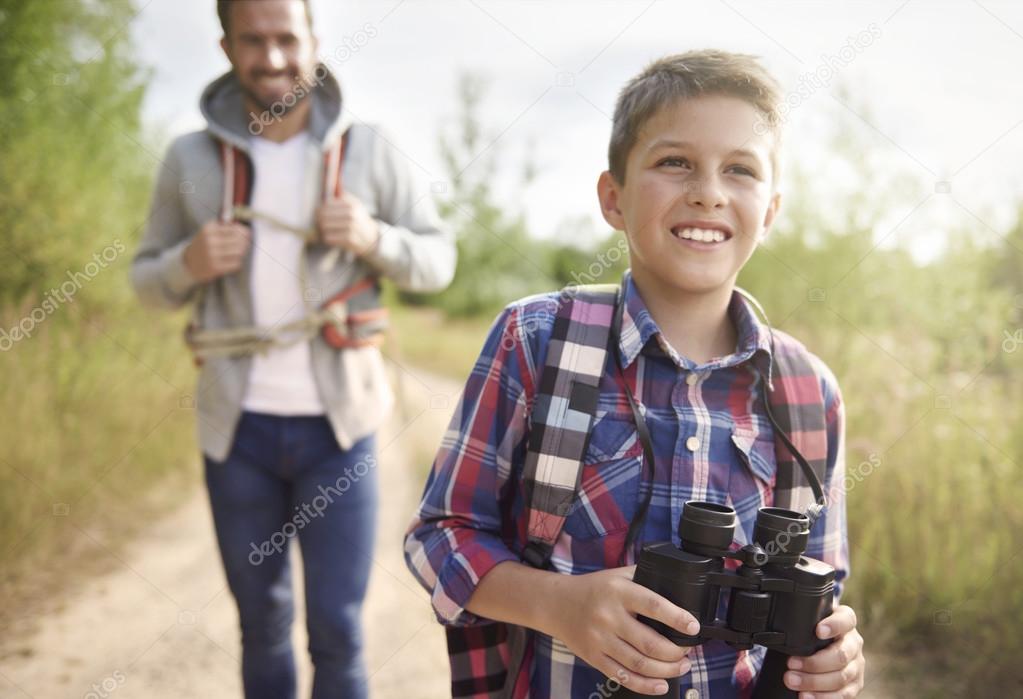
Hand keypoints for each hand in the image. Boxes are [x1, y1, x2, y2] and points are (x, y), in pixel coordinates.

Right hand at [183, 220, 250, 282]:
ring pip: (239, 252)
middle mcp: (210, 241)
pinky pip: (236, 263)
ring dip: (241, 252)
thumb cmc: (203, 245)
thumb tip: (244, 228)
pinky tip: (232, 260)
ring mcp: (212, 255)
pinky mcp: (215, 268)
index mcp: (208, 229)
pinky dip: (237, 262)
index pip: (234, 229)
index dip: (243, 231)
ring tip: (238, 252)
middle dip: (245, 241)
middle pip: (239, 240)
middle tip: (246, 243)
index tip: (247, 233)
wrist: (188, 263)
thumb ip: (225, 226)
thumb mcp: (209, 231)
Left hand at [316, 192, 379, 255]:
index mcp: (351, 205)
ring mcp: (350, 228)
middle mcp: (351, 215)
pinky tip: (332, 237)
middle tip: (319, 223)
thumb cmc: (358, 219)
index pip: (326, 205)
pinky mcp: (348, 240)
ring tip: (325, 230)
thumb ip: (341, 196)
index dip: (319, 210)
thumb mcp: (354, 204)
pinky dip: (327, 238)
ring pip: (324, 227)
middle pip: (323, 216)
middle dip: (319, 220)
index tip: (318, 213)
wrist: (370, 237)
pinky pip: (328, 238)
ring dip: (322, 229)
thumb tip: (327, 189)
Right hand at [546, 565, 697, 695]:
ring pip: (639, 663)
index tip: (693, 627)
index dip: (677, 618)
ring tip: (681, 667)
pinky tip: (661, 684)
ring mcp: (600, 639)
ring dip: (667, 670)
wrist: (556, 603)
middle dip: (676, 652)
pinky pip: (622, 677)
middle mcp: (609, 616)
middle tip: (688, 651)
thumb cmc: (593, 589)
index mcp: (619, 592)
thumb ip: (644, 576)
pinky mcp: (593, 657)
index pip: (653, 605)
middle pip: (650, 643)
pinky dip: (645, 685)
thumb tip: (676, 582)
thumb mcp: (618, 575)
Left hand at [785, 605, 864, 697]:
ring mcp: (856, 665)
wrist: (822, 648)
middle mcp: (854, 643)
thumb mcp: (810, 623)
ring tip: (792, 681)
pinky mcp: (855, 685)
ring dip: (814, 682)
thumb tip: (781, 630)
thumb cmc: (812, 633)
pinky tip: (806, 696)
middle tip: (790, 664)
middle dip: (814, 663)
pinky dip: (823, 697)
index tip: (818, 631)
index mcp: (846, 622)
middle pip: (841, 655)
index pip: (846, 620)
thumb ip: (803, 624)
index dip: (834, 625)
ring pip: (841, 677)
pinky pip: (843, 695)